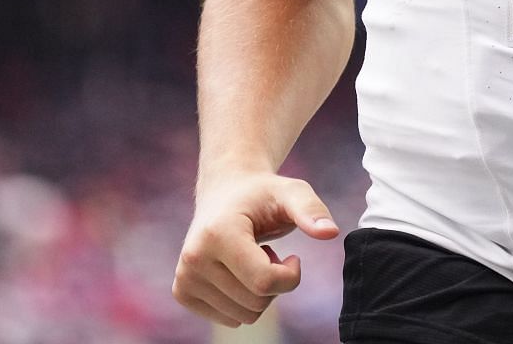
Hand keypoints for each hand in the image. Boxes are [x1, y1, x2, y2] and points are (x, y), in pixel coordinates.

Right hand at [173, 170, 339, 327]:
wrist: (225, 192)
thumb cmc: (262, 194)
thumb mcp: (292, 193)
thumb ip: (311, 210)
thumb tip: (331, 232)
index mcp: (217, 234)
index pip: (264, 282)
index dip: (290, 276)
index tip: (293, 256)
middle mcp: (194, 257)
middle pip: (255, 303)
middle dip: (275, 283)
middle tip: (268, 253)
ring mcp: (184, 277)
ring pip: (243, 316)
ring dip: (259, 292)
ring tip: (251, 259)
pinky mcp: (182, 291)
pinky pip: (229, 319)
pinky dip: (243, 301)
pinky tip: (238, 271)